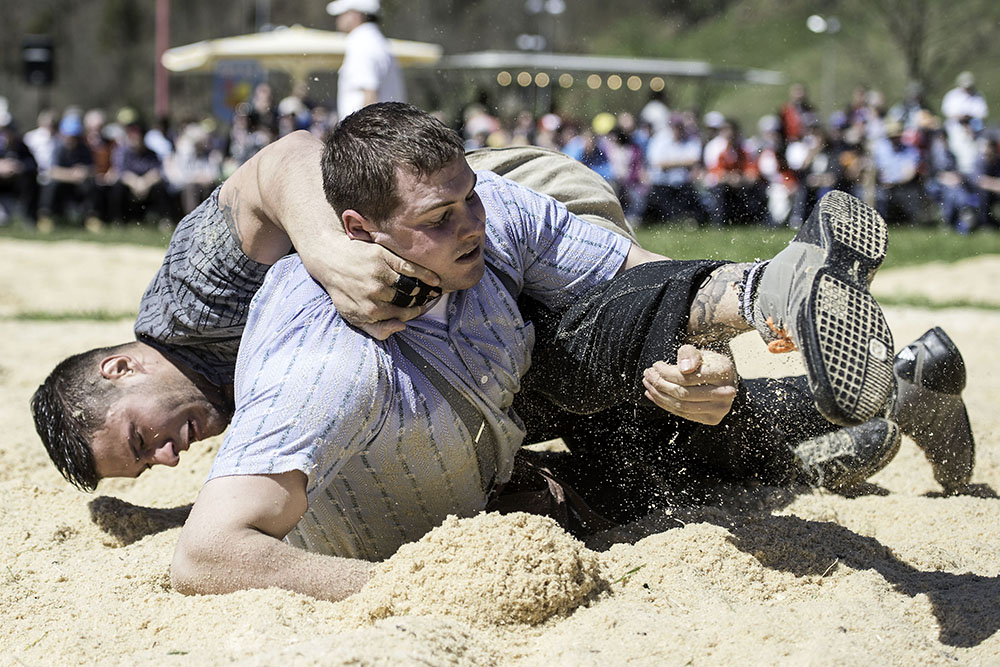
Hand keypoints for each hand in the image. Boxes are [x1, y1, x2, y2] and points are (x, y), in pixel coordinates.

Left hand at [303, 240, 440, 339]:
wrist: (329, 258)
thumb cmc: (342, 289)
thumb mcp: (352, 315)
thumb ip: (376, 328)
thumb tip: (401, 327)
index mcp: (368, 310)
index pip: (401, 316)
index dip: (413, 313)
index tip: (418, 309)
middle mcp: (375, 293)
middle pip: (408, 302)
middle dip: (419, 302)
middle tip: (425, 300)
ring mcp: (380, 274)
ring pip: (411, 286)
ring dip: (423, 290)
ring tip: (429, 290)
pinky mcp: (384, 257)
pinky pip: (411, 268)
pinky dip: (425, 274)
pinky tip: (434, 279)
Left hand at [642, 344, 737, 424]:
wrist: (722, 379)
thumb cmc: (709, 364)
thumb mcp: (700, 352)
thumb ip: (689, 354)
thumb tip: (684, 368)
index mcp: (723, 372)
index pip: (687, 377)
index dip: (667, 373)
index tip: (656, 365)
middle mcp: (725, 393)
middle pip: (683, 393)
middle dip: (660, 384)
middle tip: (648, 375)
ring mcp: (719, 409)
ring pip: (681, 406)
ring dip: (659, 395)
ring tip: (648, 384)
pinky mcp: (712, 419)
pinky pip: (684, 414)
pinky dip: (666, 405)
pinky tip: (654, 395)